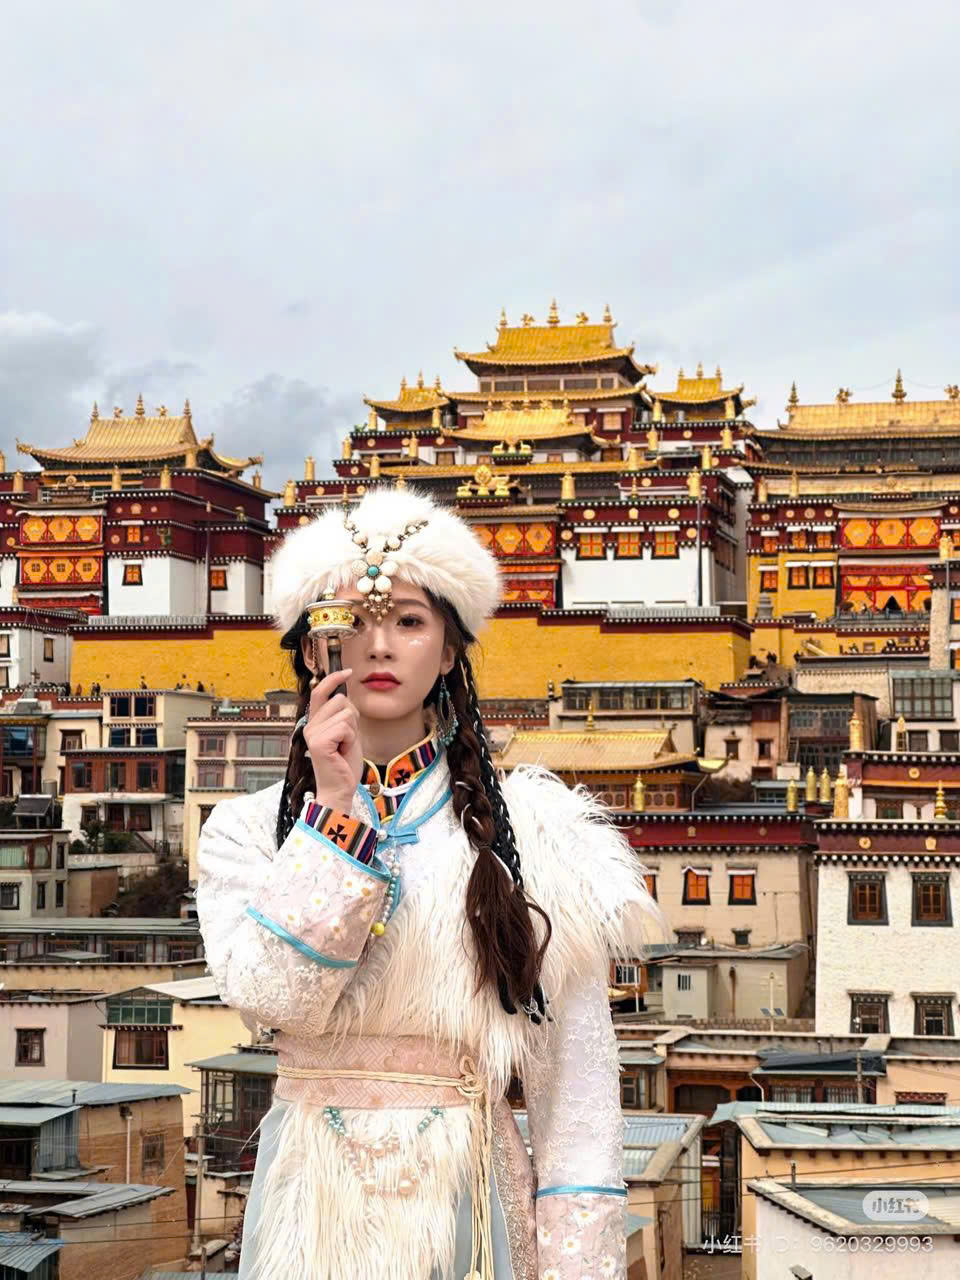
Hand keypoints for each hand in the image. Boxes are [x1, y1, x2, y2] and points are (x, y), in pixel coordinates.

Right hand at [302, 669, 362, 812]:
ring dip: (352, 731)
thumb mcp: (347, 733)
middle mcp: (310, 726)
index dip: (333, 679)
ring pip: (346, 713)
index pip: (320, 692)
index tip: (347, 671)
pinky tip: (343, 752)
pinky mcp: (318, 742)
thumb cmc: (344, 764)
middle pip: (340, 700)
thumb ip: (343, 715)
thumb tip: (345, 693)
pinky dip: (350, 739)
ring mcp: (312, 733)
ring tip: (344, 747)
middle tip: (347, 740)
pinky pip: (345, 727)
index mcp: (315, 723)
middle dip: (352, 718)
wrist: (340, 789)